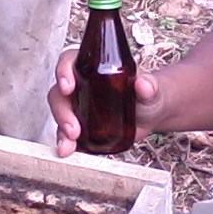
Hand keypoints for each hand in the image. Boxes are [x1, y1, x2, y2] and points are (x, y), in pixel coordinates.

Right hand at [48, 50, 162, 156]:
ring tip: (68, 146)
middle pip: (60, 93)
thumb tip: (143, 84)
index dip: (63, 71)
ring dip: (61, 130)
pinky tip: (69, 152)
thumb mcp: (151, 87)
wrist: (152, 114)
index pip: (69, 61)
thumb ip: (149, 85)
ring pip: (61, 115)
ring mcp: (80, 107)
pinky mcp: (82, 126)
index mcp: (93, 68)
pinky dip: (66, 143)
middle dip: (62, 111)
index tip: (67, 87)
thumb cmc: (149, 93)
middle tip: (74, 129)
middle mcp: (81, 85)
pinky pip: (68, 133)